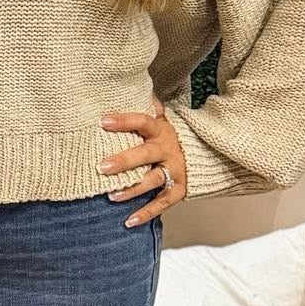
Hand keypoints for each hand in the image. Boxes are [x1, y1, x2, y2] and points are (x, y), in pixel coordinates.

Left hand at [97, 95, 188, 223]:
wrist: (202, 154)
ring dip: (131, 189)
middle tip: (102, 166)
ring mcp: (174, 172)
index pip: (142, 122)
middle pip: (145, 155)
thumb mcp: (160, 118)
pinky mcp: (178, 190)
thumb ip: (145, 105)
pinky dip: (145, 213)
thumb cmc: (167, 136)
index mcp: (161, 130)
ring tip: (110, 195)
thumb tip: (125, 84)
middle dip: (124, 161)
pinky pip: (161, 204)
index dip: (123, 120)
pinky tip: (128, 221)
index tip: (102, 120)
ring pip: (151, 181)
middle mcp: (168, 151)